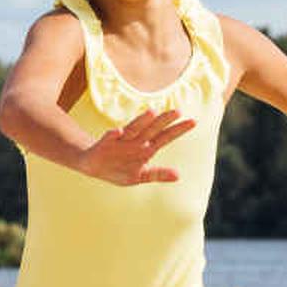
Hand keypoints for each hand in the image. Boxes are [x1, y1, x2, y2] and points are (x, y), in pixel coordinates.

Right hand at [71, 108, 193, 187]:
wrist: (93, 166)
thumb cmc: (119, 169)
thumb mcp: (140, 176)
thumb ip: (158, 174)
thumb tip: (178, 175)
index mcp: (145, 149)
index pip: (165, 137)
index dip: (178, 130)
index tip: (193, 122)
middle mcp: (135, 141)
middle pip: (152, 129)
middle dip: (164, 121)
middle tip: (178, 111)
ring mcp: (120, 141)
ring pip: (132, 129)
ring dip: (141, 121)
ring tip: (151, 113)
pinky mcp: (104, 144)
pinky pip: (108, 138)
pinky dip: (113, 135)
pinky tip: (118, 132)